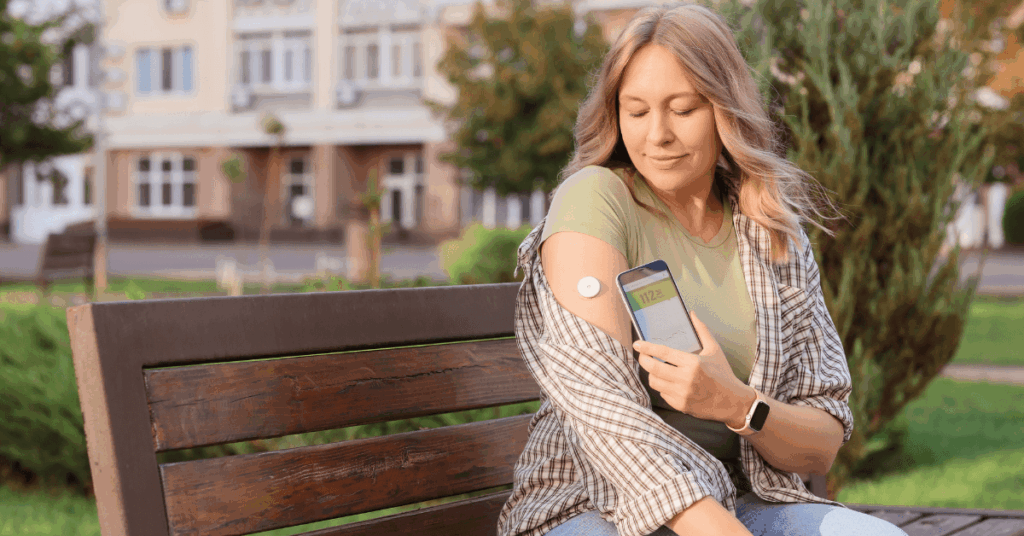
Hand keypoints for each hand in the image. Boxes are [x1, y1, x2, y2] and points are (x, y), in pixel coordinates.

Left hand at [634, 311, 752, 425]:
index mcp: (693, 363)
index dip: (647, 347)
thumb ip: (702, 330)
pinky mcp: (680, 405)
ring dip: (652, 374)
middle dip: (643, 360)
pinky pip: (662, 394)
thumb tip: (692, 314)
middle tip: (642, 355)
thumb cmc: (723, 374)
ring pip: (654, 382)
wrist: (732, 402)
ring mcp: (682, 394)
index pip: (663, 353)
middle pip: (653, 368)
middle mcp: (686, 379)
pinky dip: (662, 386)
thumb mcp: (714, 350)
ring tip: (655, 368)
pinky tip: (668, 381)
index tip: (637, 344)